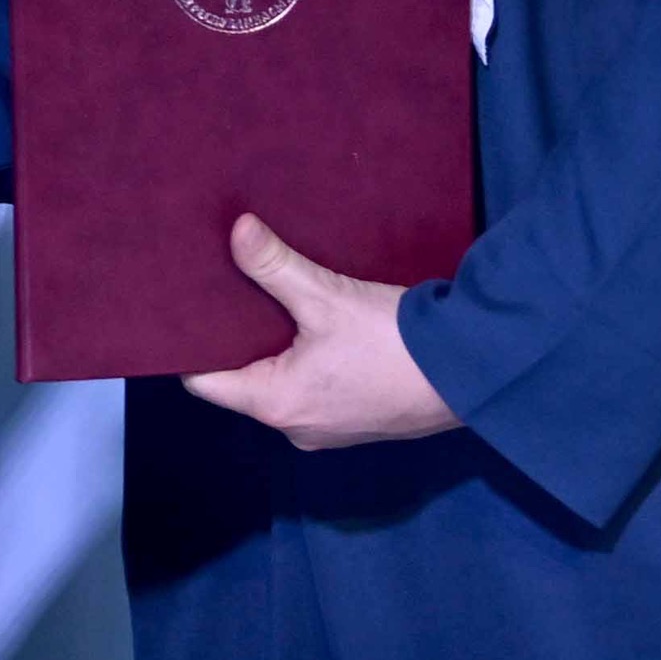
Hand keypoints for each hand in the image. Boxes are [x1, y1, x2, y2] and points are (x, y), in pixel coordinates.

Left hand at [176, 216, 457, 449]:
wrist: (472, 373)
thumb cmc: (393, 343)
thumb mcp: (328, 297)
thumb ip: (276, 266)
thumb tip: (236, 230)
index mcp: (275, 405)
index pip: (204, 383)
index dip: (191, 345)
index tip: (188, 306)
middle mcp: (295, 428)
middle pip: (243, 381)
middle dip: (236, 337)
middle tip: (226, 289)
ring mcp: (330, 429)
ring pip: (282, 383)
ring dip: (276, 348)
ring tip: (268, 300)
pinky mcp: (359, 420)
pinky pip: (315, 389)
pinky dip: (308, 360)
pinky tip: (316, 325)